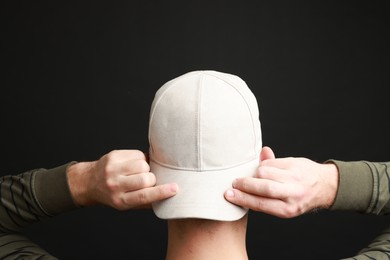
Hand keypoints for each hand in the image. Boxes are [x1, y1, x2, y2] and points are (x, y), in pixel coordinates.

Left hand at [67, 150, 177, 209]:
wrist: (90, 182)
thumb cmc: (114, 194)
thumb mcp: (127, 204)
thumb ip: (146, 200)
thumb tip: (170, 194)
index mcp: (121, 201)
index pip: (144, 196)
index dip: (162, 192)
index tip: (175, 188)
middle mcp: (115, 185)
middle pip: (145, 179)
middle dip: (152, 178)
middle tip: (148, 180)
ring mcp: (113, 169)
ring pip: (143, 164)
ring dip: (146, 167)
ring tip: (139, 171)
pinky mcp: (113, 156)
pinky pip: (137, 154)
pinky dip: (140, 158)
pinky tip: (133, 164)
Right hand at [224, 147, 338, 217]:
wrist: (325, 185)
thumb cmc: (299, 197)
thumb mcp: (284, 206)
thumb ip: (263, 199)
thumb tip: (240, 192)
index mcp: (287, 209)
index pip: (260, 204)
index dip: (242, 198)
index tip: (228, 194)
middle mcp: (292, 194)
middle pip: (262, 187)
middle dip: (244, 184)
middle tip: (235, 183)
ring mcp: (293, 178)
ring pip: (264, 171)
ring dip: (255, 173)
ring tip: (257, 176)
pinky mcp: (294, 164)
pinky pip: (270, 162)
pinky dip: (264, 165)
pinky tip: (267, 169)